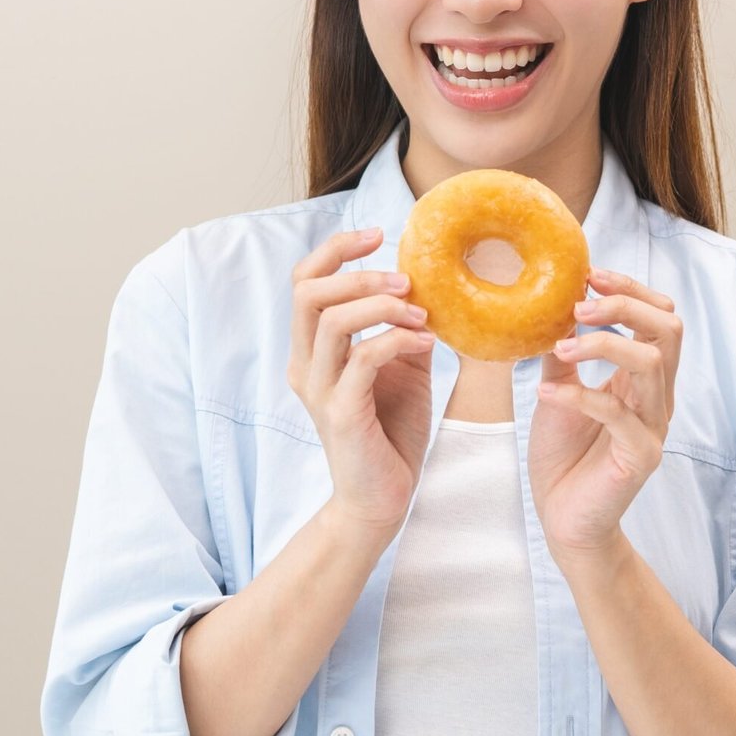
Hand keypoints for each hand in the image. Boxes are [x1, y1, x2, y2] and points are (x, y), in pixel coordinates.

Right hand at [287, 227, 435, 534]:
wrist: (382, 500)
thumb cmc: (390, 433)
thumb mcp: (401, 369)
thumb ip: (403, 329)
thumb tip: (430, 288)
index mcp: (312, 350)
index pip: (304, 281)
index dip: (337, 249)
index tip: (379, 235)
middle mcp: (305, 365)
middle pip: (307, 292)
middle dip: (358, 272)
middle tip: (405, 279)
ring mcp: (319, 390)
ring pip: (331, 320)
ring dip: (381, 304)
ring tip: (420, 312)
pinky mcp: (340, 414)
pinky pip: (363, 359)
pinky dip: (396, 340)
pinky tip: (426, 344)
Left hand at [527, 268, 682, 559]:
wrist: (565, 518)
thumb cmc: (565, 454)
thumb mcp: (560, 388)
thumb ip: (563, 350)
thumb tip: (550, 304)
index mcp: (645, 378)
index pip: (660, 317)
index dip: (631, 290)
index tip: (590, 276)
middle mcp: (658, 397)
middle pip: (668, 330)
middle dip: (625, 306)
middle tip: (579, 305)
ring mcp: (654, 427)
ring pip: (650, 363)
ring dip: (603, 344)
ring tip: (562, 347)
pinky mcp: (640, 456)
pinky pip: (618, 413)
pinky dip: (579, 395)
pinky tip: (546, 393)